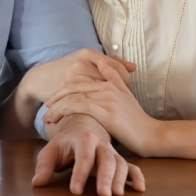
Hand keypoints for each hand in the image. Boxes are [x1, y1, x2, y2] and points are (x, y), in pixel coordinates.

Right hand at [20, 48, 135, 103]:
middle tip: (122, 100)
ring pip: (99, 91)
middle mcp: (80, 63)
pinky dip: (94, 106)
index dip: (126, 78)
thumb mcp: (88, 61)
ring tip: (113, 106)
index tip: (127, 87)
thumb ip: (111, 63)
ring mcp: (72, 76)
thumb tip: (133, 67)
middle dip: (118, 91)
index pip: (116, 67)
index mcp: (87, 53)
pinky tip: (100, 111)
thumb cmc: (69, 69)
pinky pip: (86, 100)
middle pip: (110, 79)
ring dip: (108, 100)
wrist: (41, 78)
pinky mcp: (66, 90)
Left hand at [32, 115, 144, 195]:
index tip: (75, 190)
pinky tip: (139, 188)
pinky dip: (137, 176)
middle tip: (103, 194)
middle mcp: (101, 144)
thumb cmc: (64, 145)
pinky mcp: (119, 160)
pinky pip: (132, 167)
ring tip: (117, 194)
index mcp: (83, 138)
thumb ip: (44, 166)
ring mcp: (112, 152)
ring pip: (121, 164)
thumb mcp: (50, 151)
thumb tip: (37, 182)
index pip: (83, 156)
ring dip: (121, 179)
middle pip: (106, 159)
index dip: (80, 174)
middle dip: (105, 177)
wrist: (80, 130)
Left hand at [43, 58, 161, 156]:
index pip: (79, 82)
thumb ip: (114, 77)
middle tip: (45, 108)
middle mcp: (107, 87)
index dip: (62, 90)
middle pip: (73, 87)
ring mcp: (107, 98)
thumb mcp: (126, 95)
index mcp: (109, 82)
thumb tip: (102, 62)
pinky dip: (65, 111)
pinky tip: (57, 118)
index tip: (51, 100)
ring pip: (73, 97)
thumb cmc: (136, 119)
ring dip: (56, 108)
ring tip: (47, 118)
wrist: (151, 134)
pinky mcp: (107, 112)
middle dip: (55, 98)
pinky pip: (79, 107)